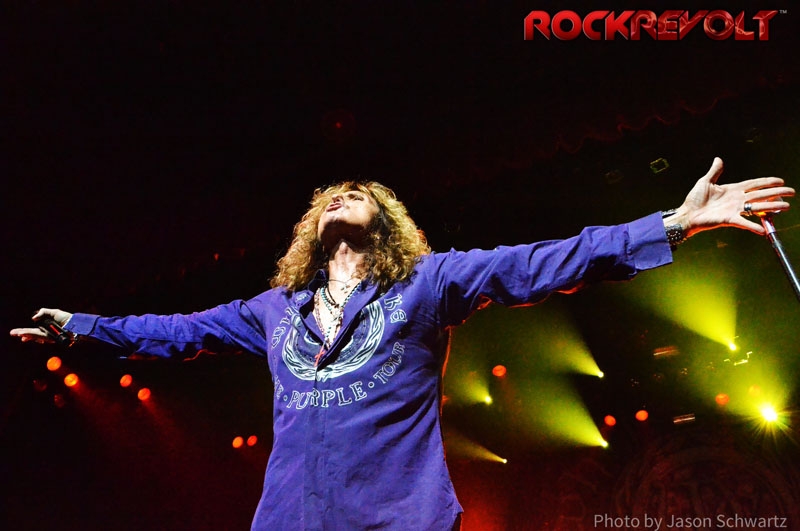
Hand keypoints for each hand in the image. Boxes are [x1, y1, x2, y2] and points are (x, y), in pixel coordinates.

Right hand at [10, 308, 73, 343]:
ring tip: (18, 333)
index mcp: (46, 328)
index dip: (26, 332)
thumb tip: (33, 318)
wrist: (76, 324)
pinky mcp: (53, 337)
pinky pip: (41, 336)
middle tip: (13, 333)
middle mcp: (47, 333)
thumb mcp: (54, 312)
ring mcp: (50, 336)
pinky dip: (34, 335)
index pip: (34, 331)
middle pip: (33, 334)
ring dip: (27, 334)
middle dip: (23, 333)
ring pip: (35, 336)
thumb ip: (43, 312)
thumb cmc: (67, 318)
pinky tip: (27, 335)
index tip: (18, 333)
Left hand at [667, 157, 794, 237]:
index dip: (767, 182)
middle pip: (761, 194)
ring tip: (786, 206)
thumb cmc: (695, 200)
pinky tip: (763, 229)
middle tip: (791, 192)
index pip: (754, 184)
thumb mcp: (705, 182)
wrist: (687, 214)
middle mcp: (737, 199)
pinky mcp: (729, 219)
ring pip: (757, 207)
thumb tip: (718, 159)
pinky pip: (744, 223)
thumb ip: (715, 171)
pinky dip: (753, 226)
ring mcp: (734, 209)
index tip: (780, 181)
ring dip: (772, 207)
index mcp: (733, 189)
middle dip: (776, 192)